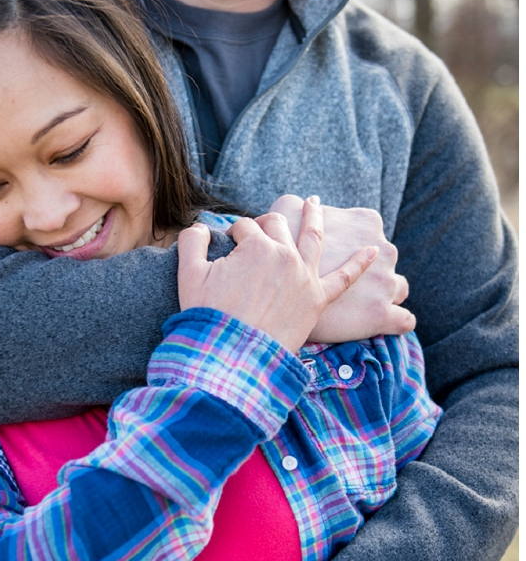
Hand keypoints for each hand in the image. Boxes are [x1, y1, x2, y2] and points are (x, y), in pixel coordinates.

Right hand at [177, 196, 376, 353]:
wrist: (232, 358)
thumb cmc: (208, 318)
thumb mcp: (188, 275)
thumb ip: (192, 241)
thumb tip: (201, 227)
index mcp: (255, 245)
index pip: (243, 228)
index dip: (232, 237)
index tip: (224, 249)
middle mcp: (285, 255)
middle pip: (276, 226)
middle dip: (264, 224)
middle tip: (255, 233)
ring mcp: (304, 277)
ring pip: (313, 237)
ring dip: (315, 216)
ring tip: (315, 203)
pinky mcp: (317, 301)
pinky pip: (344, 279)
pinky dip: (360, 263)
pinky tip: (373, 251)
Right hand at [268, 194, 414, 341]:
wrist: (273, 294)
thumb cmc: (277, 244)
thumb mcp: (285, 208)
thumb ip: (294, 203)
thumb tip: (296, 204)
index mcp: (367, 222)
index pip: (367, 228)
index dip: (349, 243)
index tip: (337, 256)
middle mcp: (384, 251)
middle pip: (385, 258)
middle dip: (371, 268)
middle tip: (346, 280)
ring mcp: (385, 283)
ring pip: (398, 287)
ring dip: (385, 293)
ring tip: (367, 303)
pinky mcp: (379, 315)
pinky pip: (402, 320)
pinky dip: (398, 321)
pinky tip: (388, 323)